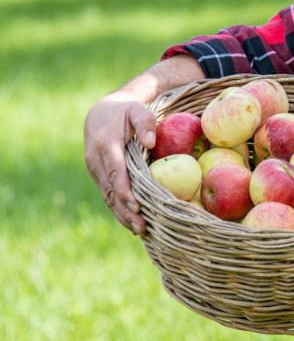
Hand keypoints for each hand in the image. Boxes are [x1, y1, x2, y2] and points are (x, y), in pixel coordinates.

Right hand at [83, 93, 157, 234]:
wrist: (101, 112)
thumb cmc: (125, 111)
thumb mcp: (136, 110)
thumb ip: (144, 123)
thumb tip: (151, 142)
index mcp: (106, 145)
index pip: (115, 171)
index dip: (124, 190)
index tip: (136, 206)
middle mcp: (96, 160)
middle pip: (111, 189)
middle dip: (125, 210)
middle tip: (143, 226)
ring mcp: (95, 170)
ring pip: (107, 196)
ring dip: (122, 215)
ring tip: (140, 230)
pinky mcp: (98, 175)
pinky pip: (107, 195)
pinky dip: (118, 210)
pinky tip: (130, 224)